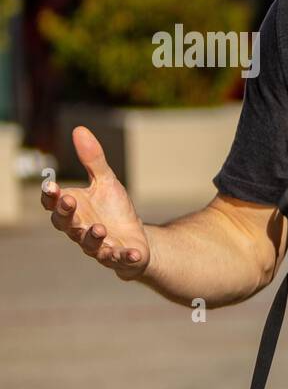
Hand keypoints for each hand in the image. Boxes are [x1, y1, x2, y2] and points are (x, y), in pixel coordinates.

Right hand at [40, 126, 149, 280]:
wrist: (135, 239)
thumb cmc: (114, 209)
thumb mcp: (106, 181)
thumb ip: (92, 160)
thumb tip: (79, 129)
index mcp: (73, 210)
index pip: (54, 204)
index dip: (51, 196)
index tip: (51, 185)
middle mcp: (79, 230)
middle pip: (66, 224)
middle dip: (66, 213)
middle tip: (70, 200)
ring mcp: (98, 247)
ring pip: (89, 244)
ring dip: (93, 236)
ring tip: (99, 228)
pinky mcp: (118, 258)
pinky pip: (119, 259)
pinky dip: (125, 257)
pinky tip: (133, 253)